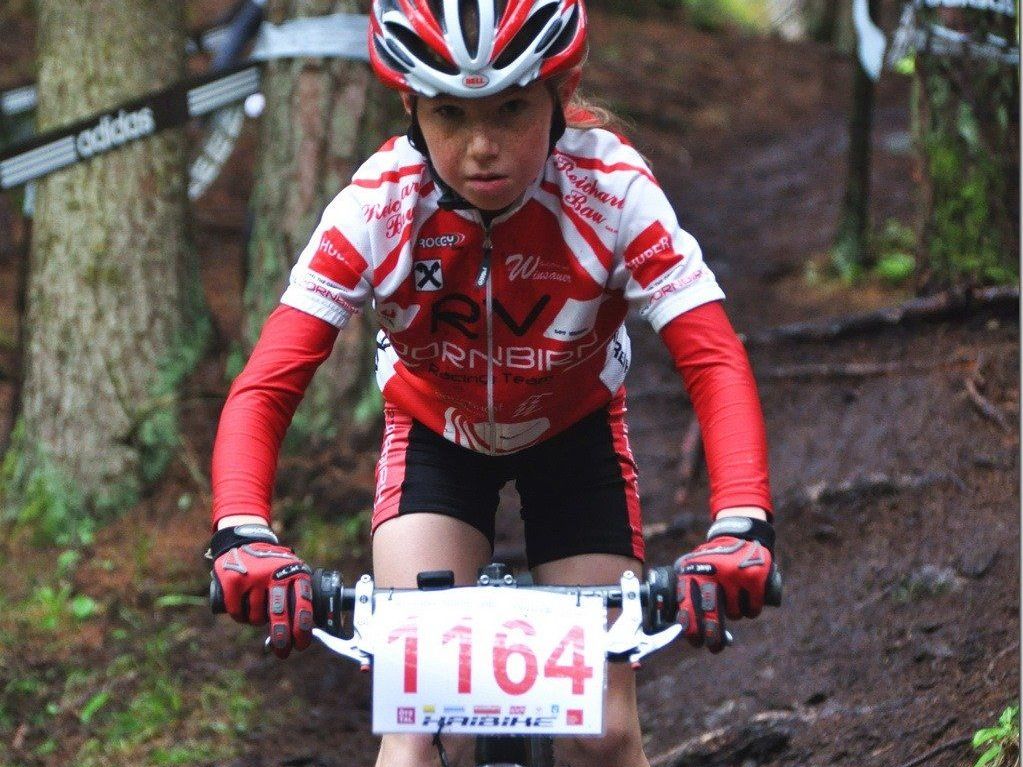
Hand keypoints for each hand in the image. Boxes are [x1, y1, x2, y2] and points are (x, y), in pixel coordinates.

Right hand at [209, 524, 313, 657]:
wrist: (244, 540)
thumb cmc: (273, 564)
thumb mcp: (292, 570)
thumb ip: (298, 593)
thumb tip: (306, 630)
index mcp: (295, 572)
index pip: (303, 605)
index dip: (303, 629)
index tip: (301, 645)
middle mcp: (276, 574)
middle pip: (280, 616)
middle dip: (282, 639)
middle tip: (283, 652)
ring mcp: (254, 577)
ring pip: (257, 618)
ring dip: (256, 621)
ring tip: (256, 609)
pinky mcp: (233, 581)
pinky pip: (238, 613)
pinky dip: (240, 616)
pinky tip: (242, 608)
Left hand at [675, 516, 778, 652]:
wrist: (739, 535)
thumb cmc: (713, 560)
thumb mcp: (694, 567)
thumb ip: (689, 593)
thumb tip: (687, 632)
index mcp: (692, 570)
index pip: (688, 606)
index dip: (691, 628)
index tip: (695, 642)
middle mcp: (711, 571)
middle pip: (711, 614)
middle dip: (712, 636)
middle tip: (714, 647)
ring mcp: (734, 574)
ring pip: (734, 614)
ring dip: (734, 614)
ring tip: (734, 600)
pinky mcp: (754, 577)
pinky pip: (752, 609)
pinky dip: (751, 610)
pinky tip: (749, 599)